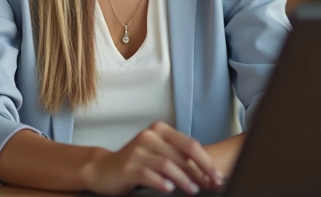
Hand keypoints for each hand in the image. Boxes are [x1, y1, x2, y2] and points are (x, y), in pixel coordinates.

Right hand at [80, 121, 224, 195]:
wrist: (103, 169)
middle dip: (201, 172)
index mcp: (160, 130)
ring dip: (185, 180)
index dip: (206, 162)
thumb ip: (179, 158)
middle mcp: (149, 136)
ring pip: (168, 164)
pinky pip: (149, 175)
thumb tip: (207, 173)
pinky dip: (162, 183)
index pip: (190, 144)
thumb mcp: (158, 154)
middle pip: (182, 154)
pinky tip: (170, 190)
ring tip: (194, 190)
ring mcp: (137, 150)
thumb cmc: (135, 163)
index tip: (218, 176)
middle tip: (212, 185)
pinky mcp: (128, 167)